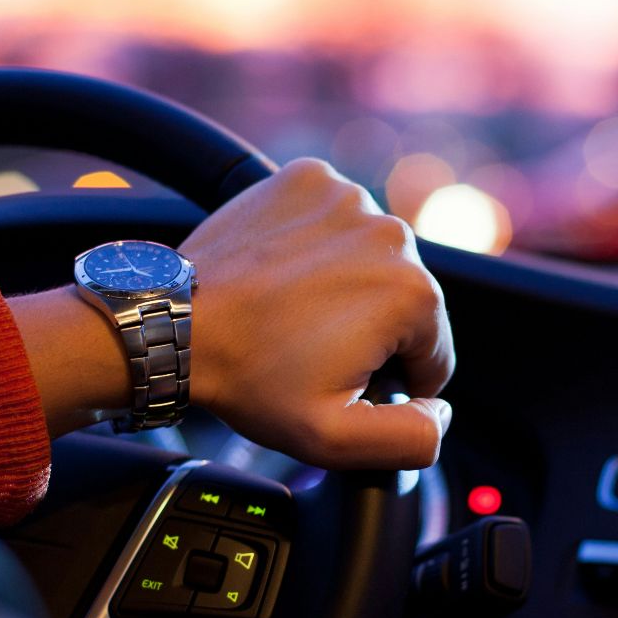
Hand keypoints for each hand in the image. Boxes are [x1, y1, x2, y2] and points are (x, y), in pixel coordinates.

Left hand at [181, 159, 454, 468]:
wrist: (176, 322)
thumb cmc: (249, 377)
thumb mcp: (336, 438)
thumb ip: (411, 438)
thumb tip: (441, 412)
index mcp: (413, 294)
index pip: (433, 354)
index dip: (390, 381)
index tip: (338, 379)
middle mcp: (392, 233)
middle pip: (405, 301)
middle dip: (369, 331)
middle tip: (308, 349)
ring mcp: (348, 197)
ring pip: (371, 258)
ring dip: (346, 284)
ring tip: (292, 311)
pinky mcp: (310, 179)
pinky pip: (334, 219)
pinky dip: (318, 243)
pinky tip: (284, 273)